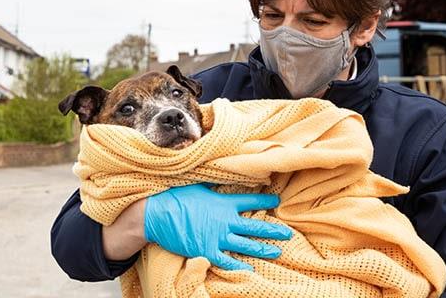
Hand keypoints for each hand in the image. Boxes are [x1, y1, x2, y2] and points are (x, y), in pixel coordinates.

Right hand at [144, 184, 291, 270]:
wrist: (157, 213)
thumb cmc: (176, 195)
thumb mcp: (198, 185)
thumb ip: (215, 186)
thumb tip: (224, 175)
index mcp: (224, 203)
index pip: (251, 201)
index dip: (266, 202)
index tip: (277, 202)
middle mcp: (225, 221)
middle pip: (255, 226)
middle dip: (273, 230)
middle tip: (288, 233)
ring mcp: (217, 238)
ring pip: (246, 245)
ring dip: (263, 249)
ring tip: (277, 251)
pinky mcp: (206, 251)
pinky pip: (227, 261)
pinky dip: (239, 266)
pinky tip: (250, 270)